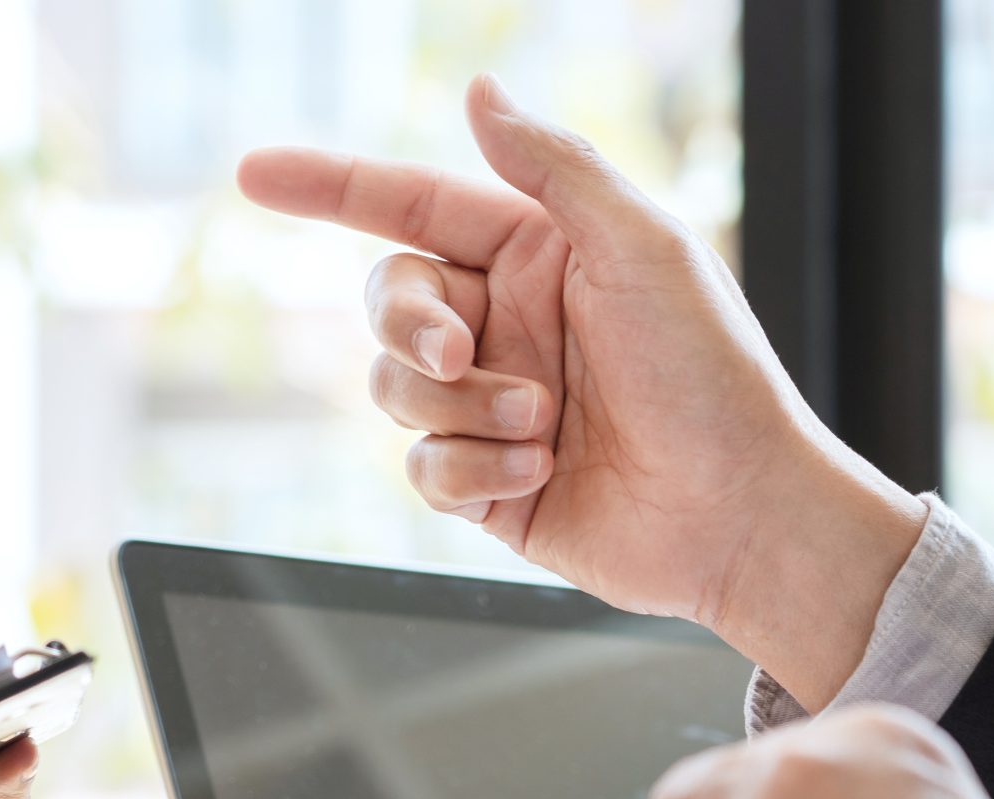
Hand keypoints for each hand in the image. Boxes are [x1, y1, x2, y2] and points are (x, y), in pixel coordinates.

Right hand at [238, 75, 929, 709]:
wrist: (739, 514)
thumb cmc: (714, 376)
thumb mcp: (642, 246)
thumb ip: (552, 166)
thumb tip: (479, 90)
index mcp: (538, 253)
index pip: (410, 204)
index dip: (328, 187)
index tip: (254, 173)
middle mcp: (507, 324)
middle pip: (389, 301)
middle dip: (407, 326)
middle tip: (458, 354)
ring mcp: (491, 406)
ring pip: (397, 392)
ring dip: (462, 409)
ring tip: (544, 427)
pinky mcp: (486, 486)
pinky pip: (424, 468)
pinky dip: (472, 471)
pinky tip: (537, 476)